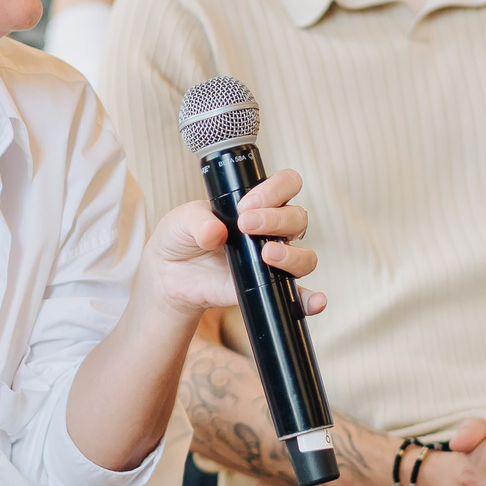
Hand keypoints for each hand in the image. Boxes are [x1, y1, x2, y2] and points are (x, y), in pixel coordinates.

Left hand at [140, 168, 321, 321]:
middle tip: (245, 224)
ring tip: (265, 254)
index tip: (247, 203)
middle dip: (276, 219)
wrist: (170, 275)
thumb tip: (215, 233)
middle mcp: (273, 230)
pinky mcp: (268, 288)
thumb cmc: (181, 238)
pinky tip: (315, 300)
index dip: (275, 189)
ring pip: (305, 255)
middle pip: (298, 218)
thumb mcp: (181, 220)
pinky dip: (311, 299)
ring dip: (292, 254)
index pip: (287, 185)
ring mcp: (273, 260)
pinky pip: (300, 295)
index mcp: (257, 204)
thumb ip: (198, 220)